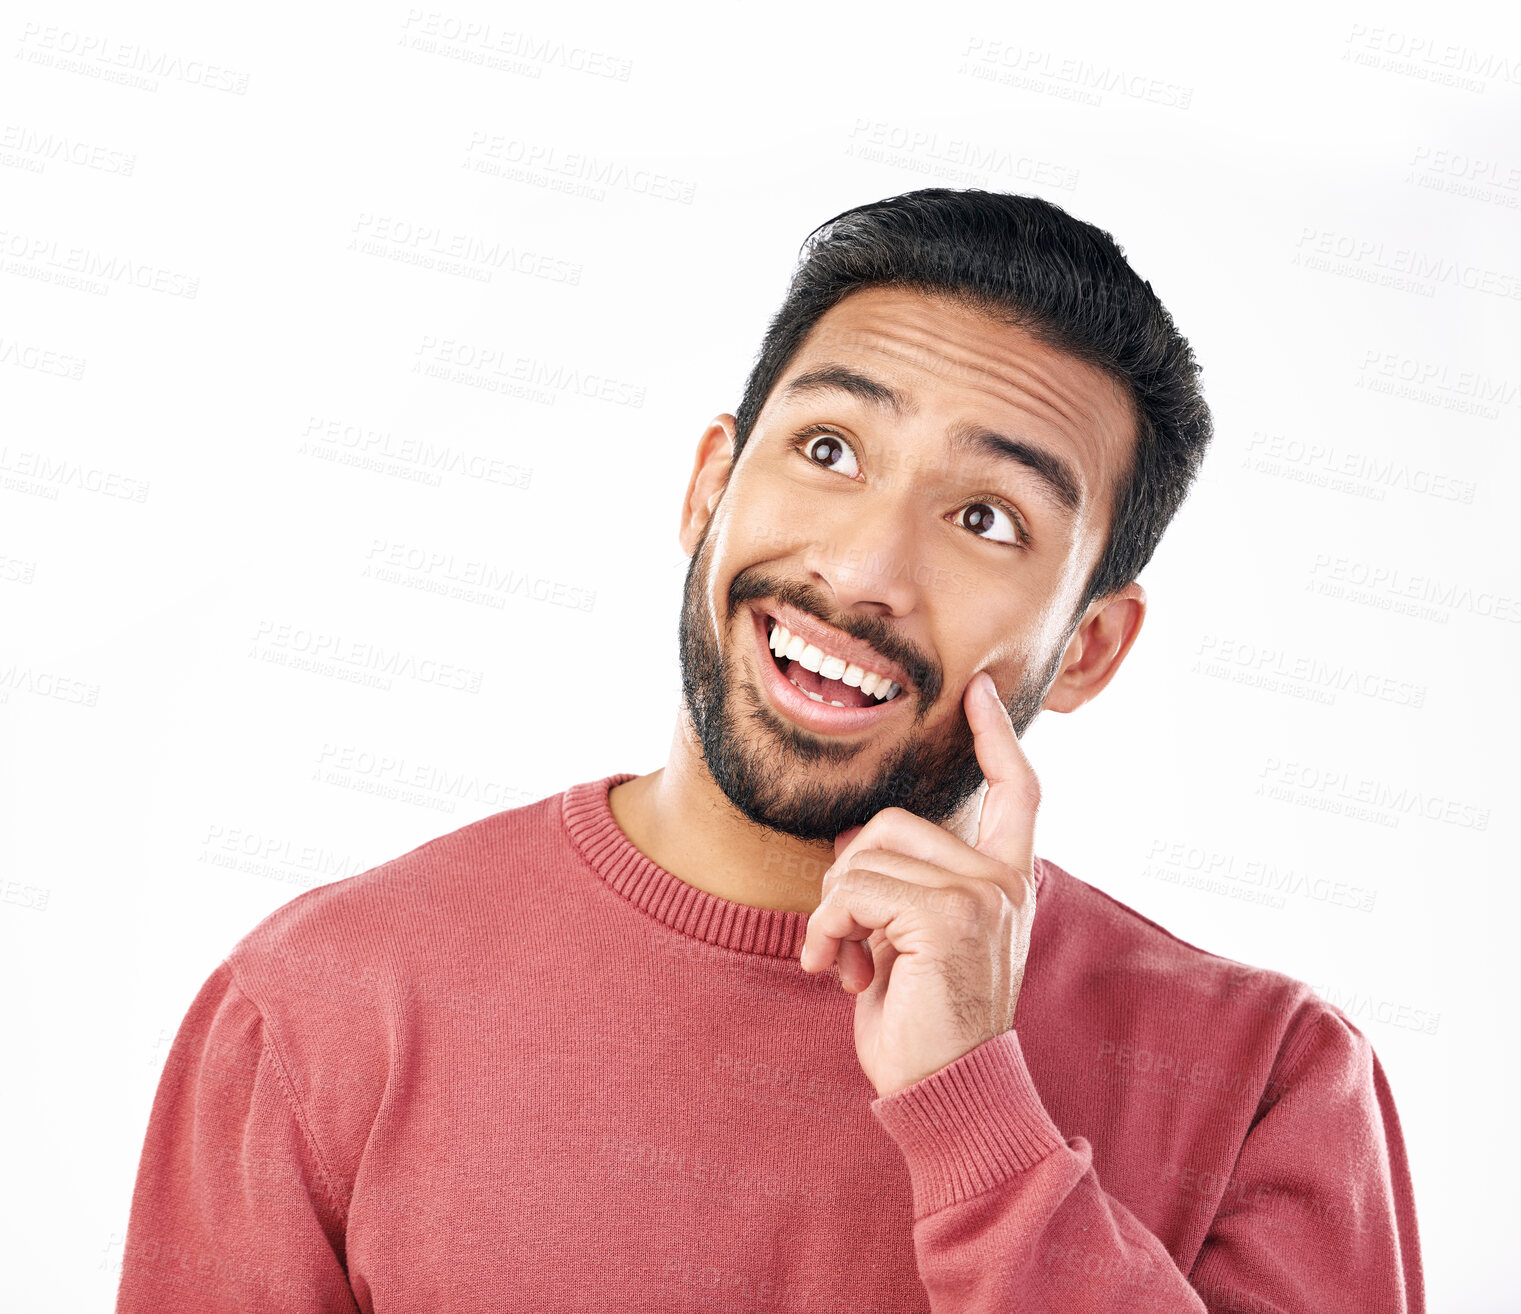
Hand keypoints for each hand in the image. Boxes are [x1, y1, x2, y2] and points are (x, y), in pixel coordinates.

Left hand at [799, 671, 1039, 1098]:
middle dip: (851, 876)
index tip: (976, 691)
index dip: (994, 737)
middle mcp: (1003, 883)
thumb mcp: (913, 940)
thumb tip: (851, 841)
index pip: (1015, 792)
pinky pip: (853, 891)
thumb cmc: (924, 1023)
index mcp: (1006, 882)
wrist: (948, 1095)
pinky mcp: (947, 917)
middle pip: (895, 823)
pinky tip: (838, 973)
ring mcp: (980, 897)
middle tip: (850, 940)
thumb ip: (901, 884)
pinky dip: (827, 929)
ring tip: (846, 963)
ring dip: (833, 910)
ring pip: (865, 857)